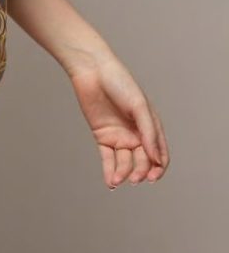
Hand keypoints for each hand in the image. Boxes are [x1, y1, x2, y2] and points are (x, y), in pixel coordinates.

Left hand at [65, 52, 169, 188]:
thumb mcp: (139, 106)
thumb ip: (148, 132)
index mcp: (150, 126)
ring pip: (125, 162)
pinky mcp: (102, 136)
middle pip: (143, 160)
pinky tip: (111, 182)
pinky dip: (110, 171)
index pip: (160, 154)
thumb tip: (157, 159)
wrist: (92, 71)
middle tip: (135, 178)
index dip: (159, 168)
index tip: (154, 176)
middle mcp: (136, 134)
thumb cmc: (120, 83)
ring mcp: (119, 136)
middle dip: (141, 172)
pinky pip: (108, 158)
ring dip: (124, 173)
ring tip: (119, 179)